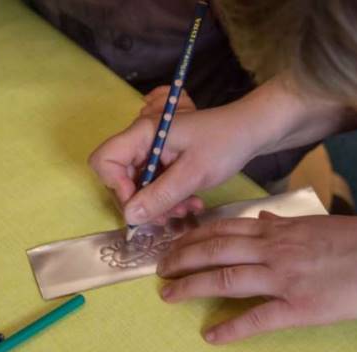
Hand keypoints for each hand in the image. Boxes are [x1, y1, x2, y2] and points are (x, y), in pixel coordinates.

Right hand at [89, 77, 352, 226]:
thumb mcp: (193, 173)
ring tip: (186, 209)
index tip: (141, 203)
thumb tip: (129, 216)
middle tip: (168, 215)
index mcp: (142, 134)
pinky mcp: (164, 162)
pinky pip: (155, 187)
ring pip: (139, 187)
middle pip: (120, 179)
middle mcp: (142, 143)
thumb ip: (160, 195)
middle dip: (142, 202)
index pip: (104, 161)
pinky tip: (190, 203)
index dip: (115, 186)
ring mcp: (152, 153)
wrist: (252, 131)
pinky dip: (169, 199)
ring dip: (159, 204)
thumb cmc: (225, 143)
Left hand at [157, 213, 356, 343]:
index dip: (192, 237)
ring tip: (168, 295)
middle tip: (159, 270)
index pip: (223, 229)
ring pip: (226, 278)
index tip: (172, 244)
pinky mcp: (299, 307)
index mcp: (276, 230)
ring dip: (192, 286)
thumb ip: (281, 222)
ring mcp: (284, 278)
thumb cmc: (354, 240)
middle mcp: (273, 249)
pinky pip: (258, 318)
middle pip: (215, 251)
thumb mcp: (314, 223)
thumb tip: (258, 215)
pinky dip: (232, 328)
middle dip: (181, 259)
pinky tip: (211, 336)